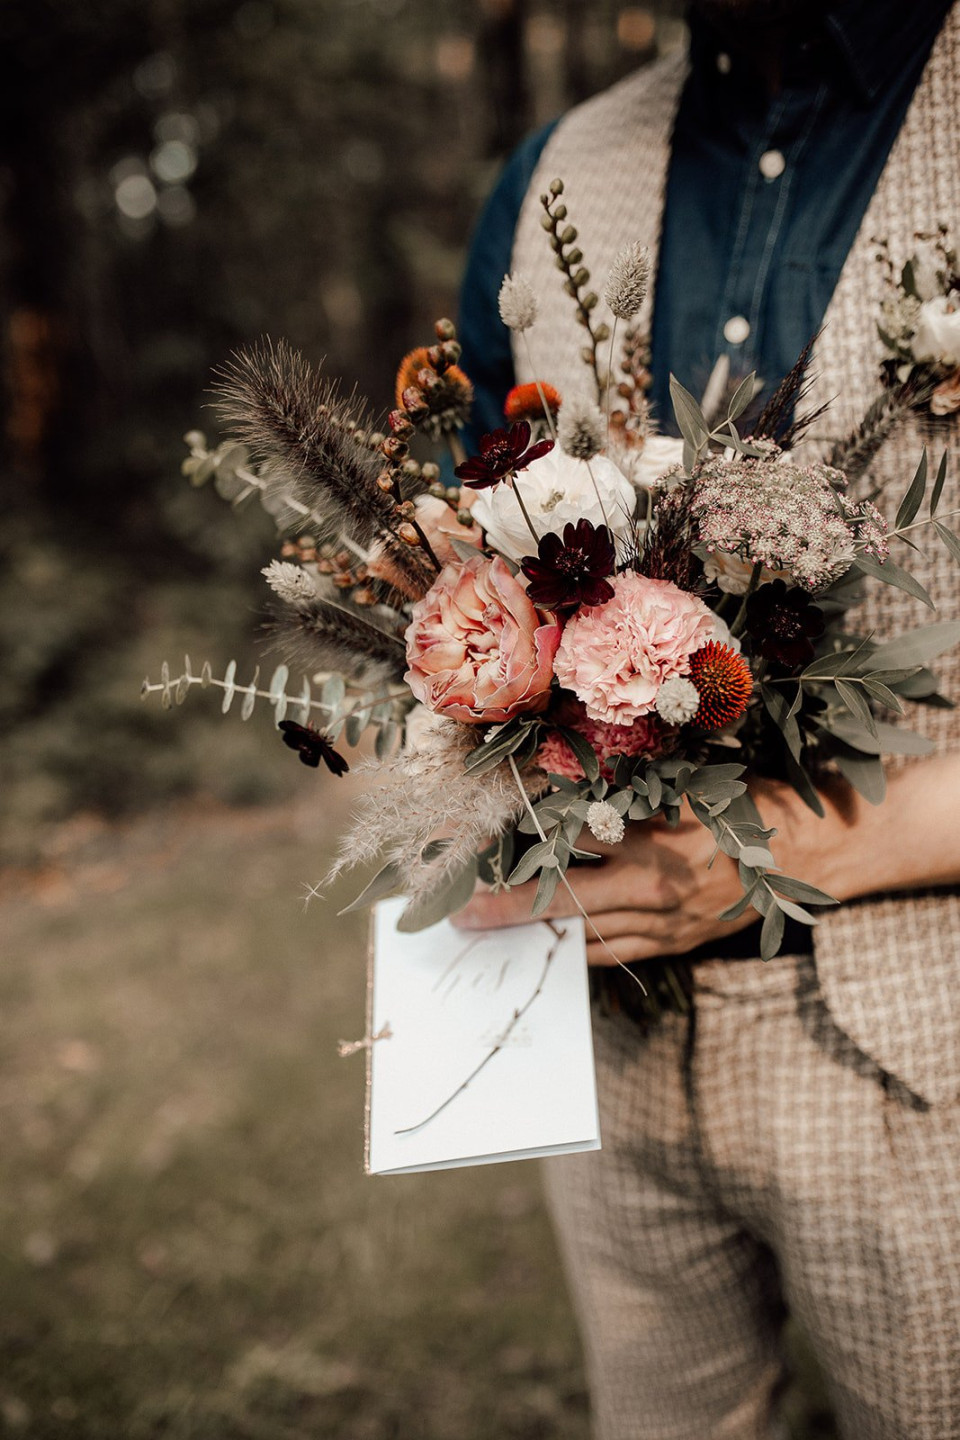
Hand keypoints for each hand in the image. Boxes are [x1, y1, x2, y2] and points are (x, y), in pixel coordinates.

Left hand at [454, 799, 782, 965]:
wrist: (816, 853)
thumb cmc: (751, 804)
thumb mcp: (690, 782)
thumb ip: (631, 790)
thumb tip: (566, 786)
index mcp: (655, 836)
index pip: (570, 836)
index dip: (522, 838)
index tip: (478, 839)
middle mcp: (655, 886)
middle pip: (563, 899)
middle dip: (506, 907)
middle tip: (461, 912)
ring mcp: (666, 923)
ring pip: (583, 936)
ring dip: (535, 934)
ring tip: (491, 932)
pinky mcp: (677, 943)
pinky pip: (613, 954)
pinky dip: (577, 950)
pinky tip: (550, 945)